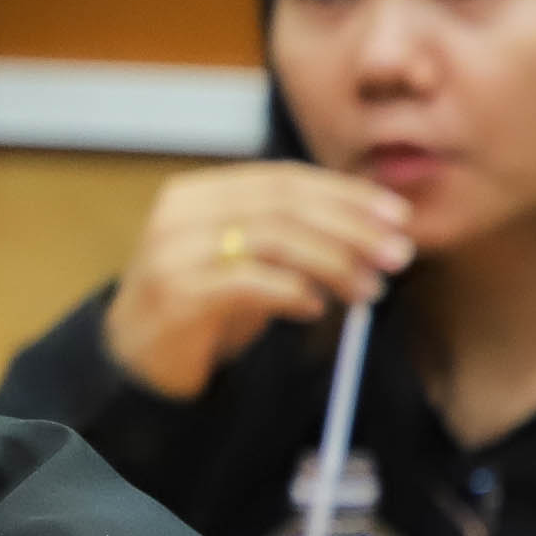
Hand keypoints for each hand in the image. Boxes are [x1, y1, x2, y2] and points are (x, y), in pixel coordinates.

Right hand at [104, 163, 415, 399]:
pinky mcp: (175, 292)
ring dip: (333, 263)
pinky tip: (316, 308)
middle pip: (284, 205)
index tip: (398, 215)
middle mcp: (184, 212)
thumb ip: (297, 239)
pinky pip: (248, 282)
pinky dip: (292, 291)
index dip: (346, 194)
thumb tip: (376, 234)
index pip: (285, 179)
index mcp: (203, 192)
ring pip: (272, 239)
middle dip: (351, 228)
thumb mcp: (253, 260)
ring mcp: (174, 250)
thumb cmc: (206, 305)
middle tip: (398, 255)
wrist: (137, 356)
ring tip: (369, 290)